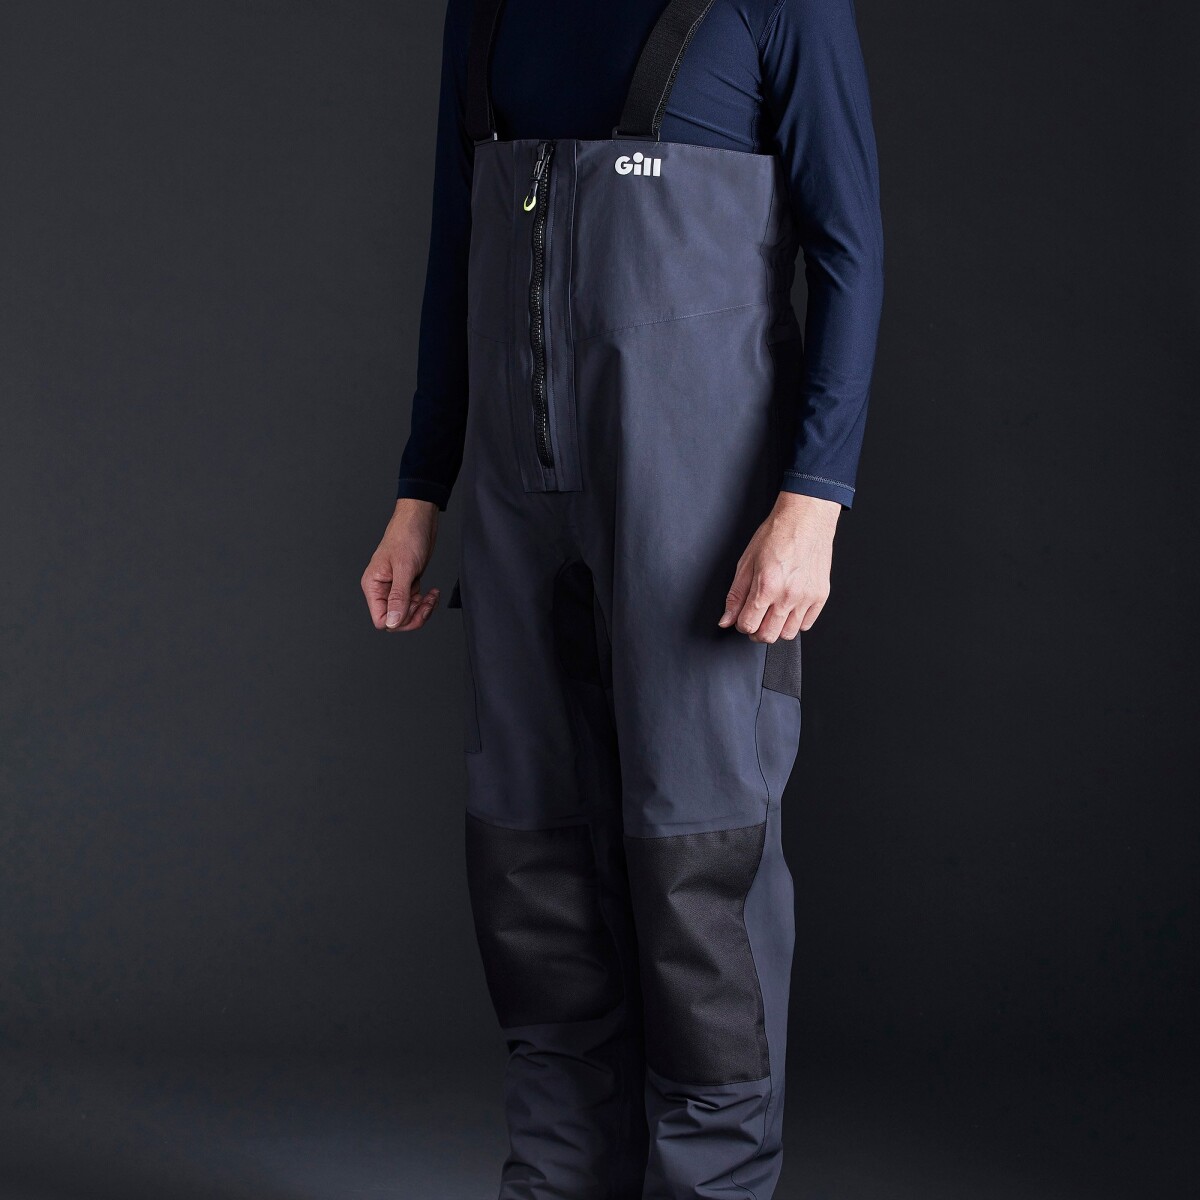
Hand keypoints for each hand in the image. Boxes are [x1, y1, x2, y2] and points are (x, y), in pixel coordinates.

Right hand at [361, 498, 440, 631]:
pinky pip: (415, 604)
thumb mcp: (404, 568)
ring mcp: (395, 588)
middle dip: (414, 616)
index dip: (399, 620)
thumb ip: (398, 597)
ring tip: (432, 597)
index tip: (414, 609)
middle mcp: (382, 589)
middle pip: (395, 620)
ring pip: (407, 614)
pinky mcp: (408, 584)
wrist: (419, 520)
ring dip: (422, 610)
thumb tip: (393, 622)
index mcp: (373, 586)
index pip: (381, 619)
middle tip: (427, 603)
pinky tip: (433, 593)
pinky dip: (426, 603)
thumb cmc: (406, 536)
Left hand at [718, 492, 840, 640]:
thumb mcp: (746, 562)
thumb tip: (726, 620)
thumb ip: (736, 595)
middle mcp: (788, 595)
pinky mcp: (821, 596)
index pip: (748, 625)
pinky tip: (788, 608)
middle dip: (756, 631)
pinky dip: (795, 622)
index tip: (742, 617)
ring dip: (776, 628)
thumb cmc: (776, 535)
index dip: (741, 624)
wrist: (805, 519)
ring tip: (772, 612)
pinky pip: (806, 625)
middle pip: (768, 636)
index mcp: (766, 586)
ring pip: (787, 634)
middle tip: (755, 617)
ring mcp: (807, 597)